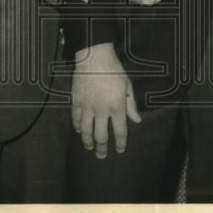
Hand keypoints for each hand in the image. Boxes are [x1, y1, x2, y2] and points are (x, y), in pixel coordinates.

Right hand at [71, 43, 140, 157]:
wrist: (94, 56)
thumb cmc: (114, 70)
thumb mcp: (127, 86)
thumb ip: (131, 105)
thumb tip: (137, 121)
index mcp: (117, 106)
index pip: (120, 131)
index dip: (120, 144)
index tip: (120, 150)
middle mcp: (102, 110)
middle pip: (101, 136)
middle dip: (102, 149)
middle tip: (101, 156)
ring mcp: (87, 106)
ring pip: (86, 131)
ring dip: (88, 142)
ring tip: (89, 147)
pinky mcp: (76, 101)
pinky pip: (75, 119)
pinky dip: (77, 127)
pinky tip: (80, 131)